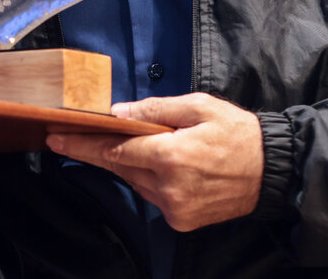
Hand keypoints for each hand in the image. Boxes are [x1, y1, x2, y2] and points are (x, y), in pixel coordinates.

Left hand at [46, 92, 262, 231]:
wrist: (273, 171)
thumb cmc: (237, 132)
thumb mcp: (197, 106)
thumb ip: (154, 110)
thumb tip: (117, 114)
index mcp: (171, 156)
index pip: (114, 150)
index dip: (81, 144)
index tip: (55, 139)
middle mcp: (168, 187)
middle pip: (120, 167)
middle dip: (98, 151)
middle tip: (69, 137)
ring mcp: (175, 208)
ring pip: (135, 182)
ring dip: (128, 163)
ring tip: (133, 144)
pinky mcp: (182, 221)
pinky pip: (152, 195)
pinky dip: (149, 179)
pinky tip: (159, 164)